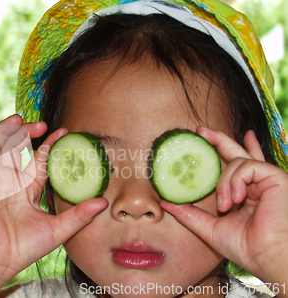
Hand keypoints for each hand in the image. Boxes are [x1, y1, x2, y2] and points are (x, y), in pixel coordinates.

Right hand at [0, 114, 107, 287]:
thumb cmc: (24, 249)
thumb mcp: (56, 230)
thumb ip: (78, 216)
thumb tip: (103, 203)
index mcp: (27, 189)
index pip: (39, 161)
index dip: (50, 146)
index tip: (63, 132)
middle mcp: (9, 182)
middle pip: (16, 149)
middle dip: (26, 133)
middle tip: (40, 126)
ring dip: (3, 132)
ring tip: (17, 121)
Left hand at [160, 127, 287, 289]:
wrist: (265, 256)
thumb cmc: (245, 246)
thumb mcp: (209, 227)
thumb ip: (188, 213)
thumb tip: (164, 202)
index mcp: (244, 192)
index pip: (233, 166)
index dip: (223, 149)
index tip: (205, 138)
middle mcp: (256, 182)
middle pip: (236, 152)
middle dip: (217, 139)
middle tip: (199, 131)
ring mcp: (266, 178)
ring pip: (236, 161)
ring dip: (223, 182)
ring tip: (225, 205)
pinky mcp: (275, 176)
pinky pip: (247, 166)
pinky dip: (235, 181)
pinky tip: (236, 199)